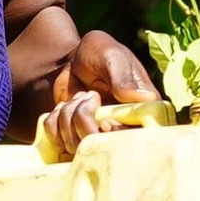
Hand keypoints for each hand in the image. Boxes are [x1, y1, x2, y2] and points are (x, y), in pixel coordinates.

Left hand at [37, 27, 161, 162]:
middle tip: (87, 95)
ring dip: (68, 119)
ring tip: (76, 96)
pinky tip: (64, 106)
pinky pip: (59, 142)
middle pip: (106, 148)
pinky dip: (54, 124)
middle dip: (86, 122)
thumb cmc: (98, 52)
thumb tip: (145, 98)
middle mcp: (123, 127)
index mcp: (143, 110)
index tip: (105, 122)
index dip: (119, 135)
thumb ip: (123, 77)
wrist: (71, 58)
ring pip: (78, 146)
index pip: (140, 138)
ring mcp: (98, 135)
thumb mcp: (112, 57)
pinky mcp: (76, 137)